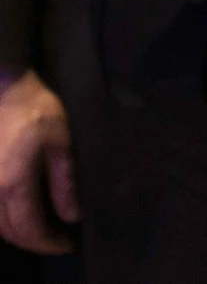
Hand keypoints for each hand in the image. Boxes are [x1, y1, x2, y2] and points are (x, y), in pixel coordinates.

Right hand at [0, 68, 75, 254]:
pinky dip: (6, 222)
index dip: (50, 243)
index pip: (30, 229)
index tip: (69, 244)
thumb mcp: (61, 144)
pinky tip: (22, 215)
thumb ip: (65, 182)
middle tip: (59, 241)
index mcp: (14, 186)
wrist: (5, 91)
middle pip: (10, 233)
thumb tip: (72, 216)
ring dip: (19, 234)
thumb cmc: (36, 113)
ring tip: (43, 231)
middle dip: (35, 243)